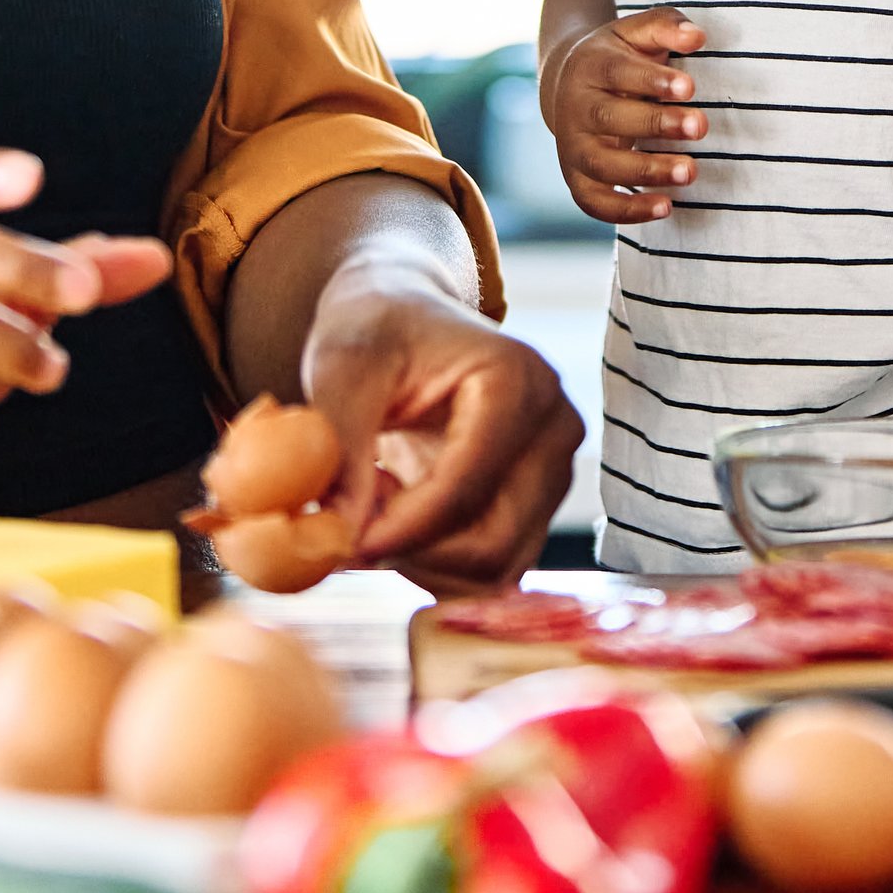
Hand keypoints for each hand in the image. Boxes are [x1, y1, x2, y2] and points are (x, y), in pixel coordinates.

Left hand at [300, 267, 583, 593]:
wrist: (403, 321)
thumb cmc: (377, 330)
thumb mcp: (343, 366)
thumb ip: (342, 444)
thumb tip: (339, 532)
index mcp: (518, 380)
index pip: (467, 488)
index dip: (401, 528)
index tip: (340, 541)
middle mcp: (553, 430)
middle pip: (492, 541)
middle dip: (412, 549)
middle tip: (350, 515)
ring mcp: (553, 473)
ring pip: (494, 567)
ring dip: (421, 557)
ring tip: (372, 496)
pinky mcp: (536, 508)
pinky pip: (490, 571)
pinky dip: (434, 561)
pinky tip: (397, 509)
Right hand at [537, 6, 705, 224]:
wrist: (568, 85)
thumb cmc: (618, 57)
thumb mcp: (636, 33)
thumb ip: (666, 26)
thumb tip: (698, 36)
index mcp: (588, 66)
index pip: (617, 72)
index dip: (652, 81)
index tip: (689, 87)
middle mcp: (574, 107)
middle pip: (608, 117)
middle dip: (656, 124)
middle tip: (701, 126)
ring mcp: (572, 147)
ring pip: (602, 164)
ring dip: (647, 170)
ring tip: (691, 171)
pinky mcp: (577, 180)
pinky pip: (596, 202)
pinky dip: (627, 211)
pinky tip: (667, 207)